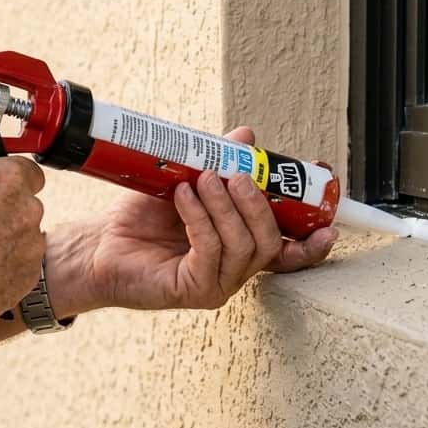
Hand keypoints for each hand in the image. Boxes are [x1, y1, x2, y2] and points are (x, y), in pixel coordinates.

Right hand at [0, 156, 45, 330]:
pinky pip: (18, 265)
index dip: (4, 176)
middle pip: (23, 203)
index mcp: (7, 177)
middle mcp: (29, 210)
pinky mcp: (28, 278)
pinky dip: (0, 266)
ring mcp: (32, 247)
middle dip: (1, 207)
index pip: (25, 169)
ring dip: (1, 238)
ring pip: (21, 235)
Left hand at [49, 128, 337, 313]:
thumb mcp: (186, 181)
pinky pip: (209, 252)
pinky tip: (184, 197)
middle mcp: (233, 272)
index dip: (311, 241)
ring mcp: (215, 285)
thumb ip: (218, 162)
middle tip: (235, 174)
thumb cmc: (142, 218)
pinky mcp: (191, 291)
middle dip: (257, 205)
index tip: (327, 222)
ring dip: (225, 207)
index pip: (287, 252)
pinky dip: (201, 219)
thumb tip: (246, 136)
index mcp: (240, 249)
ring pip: (243, 247)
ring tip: (204, 178)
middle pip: (269, 243)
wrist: (100, 243)